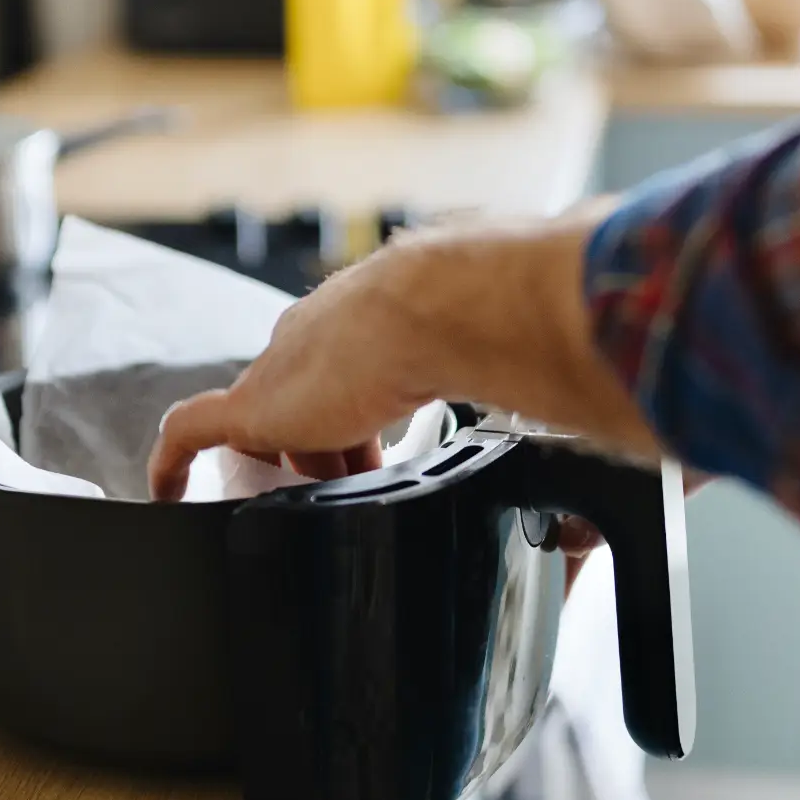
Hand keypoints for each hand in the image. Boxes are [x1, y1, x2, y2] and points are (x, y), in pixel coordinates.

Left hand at [148, 205, 662, 501]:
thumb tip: (633, 465)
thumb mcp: (531, 369)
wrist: (463, 300)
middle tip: (353, 480)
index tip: (386, 449)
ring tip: (292, 499)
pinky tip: (166, 492)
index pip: (359, 365)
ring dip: (278, 459)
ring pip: (264, 421)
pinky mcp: (255, 403)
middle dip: (328, 440)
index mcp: (382, 316)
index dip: (369, 411)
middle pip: (309, 396)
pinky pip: (192, 434)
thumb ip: (560, 404)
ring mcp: (285, 368)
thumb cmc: (507, 321)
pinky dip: (175, 462)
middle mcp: (325, 333)